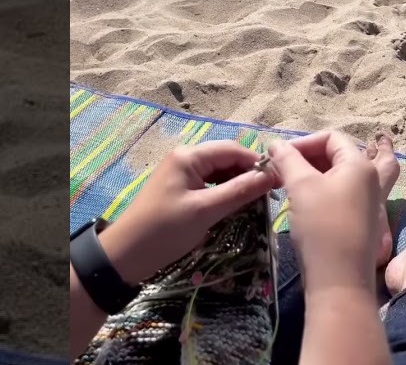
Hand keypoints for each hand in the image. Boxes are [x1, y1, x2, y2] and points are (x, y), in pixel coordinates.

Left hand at [98, 141, 279, 283]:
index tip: (279, 181)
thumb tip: (271, 175)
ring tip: (257, 203)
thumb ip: (239, 191)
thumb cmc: (164, 230)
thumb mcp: (205, 211)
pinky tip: (236, 207)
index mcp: (188, 156)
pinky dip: (224, 194)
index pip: (232, 150)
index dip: (257, 163)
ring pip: (219, 173)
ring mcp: (181, 175)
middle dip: (248, 175)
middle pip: (226, 159)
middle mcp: (185, 159)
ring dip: (237, 185)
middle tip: (270, 196)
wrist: (125, 256)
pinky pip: (209, 185)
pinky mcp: (180, 191)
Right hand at [269, 131, 380, 293]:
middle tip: (286, 168)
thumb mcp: (300, 186)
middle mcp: (370, 179)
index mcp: (360, 165)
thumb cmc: (322, 226)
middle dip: (311, 157)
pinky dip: (326, 190)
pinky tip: (307, 200)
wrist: (338, 280)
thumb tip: (275, 144)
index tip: (279, 158)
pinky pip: (345, 195)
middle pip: (341, 154)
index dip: (303, 142)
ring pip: (345, 176)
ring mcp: (369, 202)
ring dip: (319, 173)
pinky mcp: (362, 221)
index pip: (331, 138)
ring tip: (297, 179)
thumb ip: (287, 159)